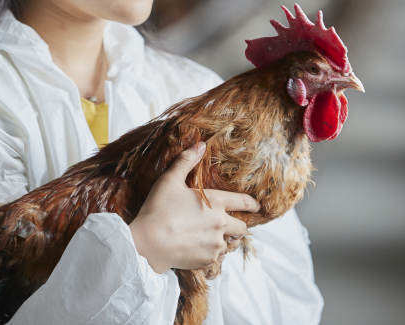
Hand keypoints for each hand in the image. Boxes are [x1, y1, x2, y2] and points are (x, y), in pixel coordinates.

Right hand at [129, 142, 259, 272]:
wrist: (147, 243)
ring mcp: (216, 245)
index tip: (256, 205)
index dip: (252, 204)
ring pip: (229, 244)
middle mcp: (221, 224)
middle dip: (239, 225)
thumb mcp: (170, 180)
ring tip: (209, 237)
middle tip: (230, 225)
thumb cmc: (158, 209)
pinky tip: (197, 248)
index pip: (243, 202)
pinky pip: (216, 257)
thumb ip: (186, 161)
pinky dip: (211, 253)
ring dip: (223, 240)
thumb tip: (200, 144)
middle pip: (242, 228)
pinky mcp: (208, 261)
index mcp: (215, 202)